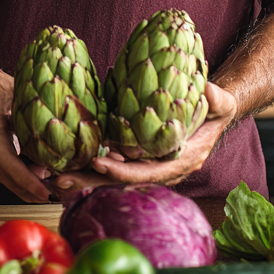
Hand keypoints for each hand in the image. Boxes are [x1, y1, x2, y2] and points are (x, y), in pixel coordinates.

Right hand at [0, 68, 50, 203]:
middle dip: (33, 191)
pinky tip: (39, 179)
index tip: (46, 193)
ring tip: (53, 189)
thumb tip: (60, 128)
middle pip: (8, 179)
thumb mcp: (15, 93)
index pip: (8, 164)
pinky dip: (20, 179)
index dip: (28, 181)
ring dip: (28, 187)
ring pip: (5, 180)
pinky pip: (2, 174)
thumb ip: (32, 113)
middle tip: (59, 195)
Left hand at [51, 81, 238, 195]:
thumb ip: (217, 99)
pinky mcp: (133, 156)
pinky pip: (107, 165)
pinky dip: (86, 166)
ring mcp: (144, 165)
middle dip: (89, 182)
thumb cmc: (213, 107)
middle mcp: (158, 169)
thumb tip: (205, 91)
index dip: (122, 170)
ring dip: (81, 177)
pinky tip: (62, 161)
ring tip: (51, 175)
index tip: (98, 162)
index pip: (147, 172)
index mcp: (178, 161)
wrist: (208, 114)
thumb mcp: (221, 102)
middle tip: (59, 179)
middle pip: (119, 182)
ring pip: (109, 177)